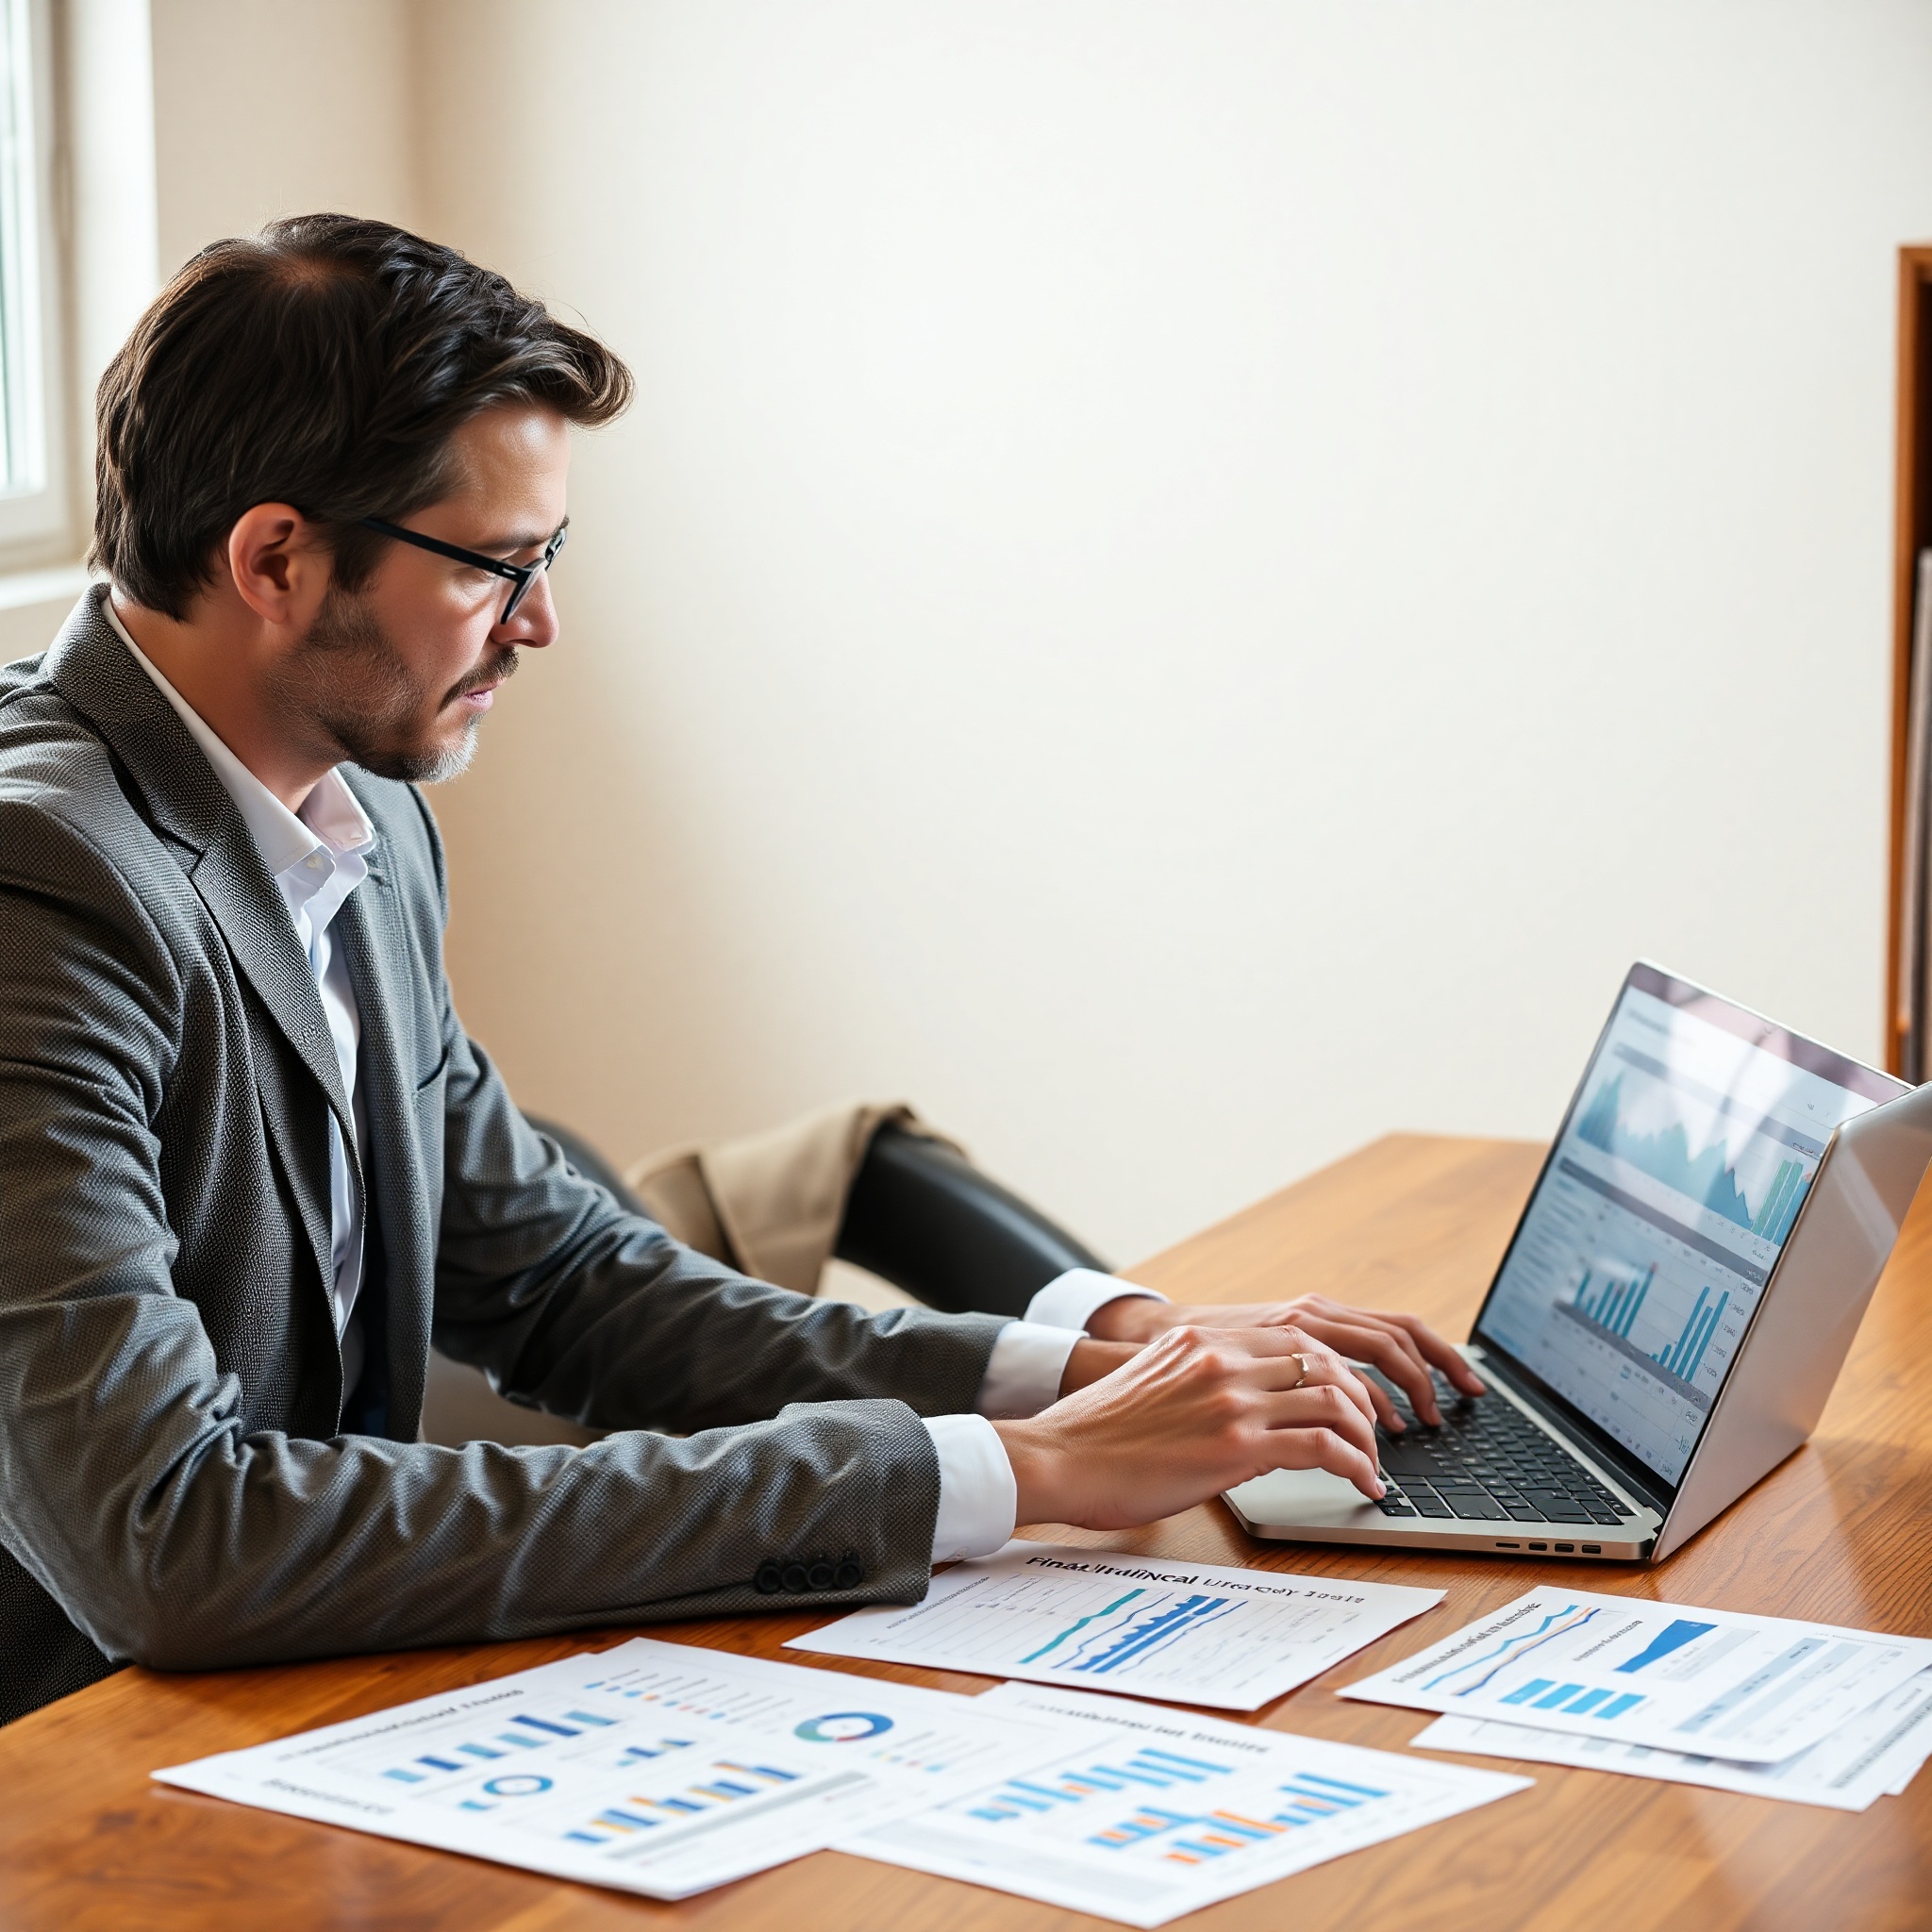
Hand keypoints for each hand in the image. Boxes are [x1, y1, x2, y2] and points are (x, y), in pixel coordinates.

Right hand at [995, 1325, 1384, 1530]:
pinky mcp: (1235, 1445)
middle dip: (1363, 1399)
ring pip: (1334, 1399)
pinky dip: (1356, 1466)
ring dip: (1366, 1435)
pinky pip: (1322, 1447)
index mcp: (1202, 1341)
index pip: (1297, 1339)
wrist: (1058, 1460)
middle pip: (1325, 1362)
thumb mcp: (1153, 1384)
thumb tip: (1241, 1409)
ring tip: (1373, 1465)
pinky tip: (1363, 1486)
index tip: (1351, 1400)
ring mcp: (1231, 1399)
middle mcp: (1222, 1359)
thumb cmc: (1095, 1437)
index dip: (1336, 1370)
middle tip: (1376, 1433)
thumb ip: (1199, 1381)